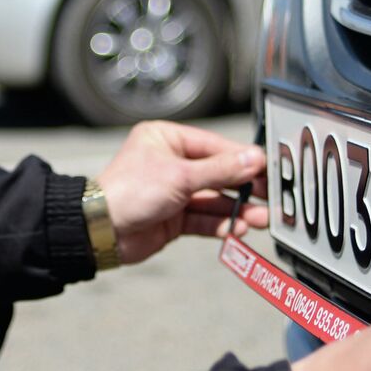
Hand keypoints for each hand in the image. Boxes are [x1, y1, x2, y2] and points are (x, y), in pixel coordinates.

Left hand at [95, 121, 269, 264]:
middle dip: (243, 187)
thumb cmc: (128, 192)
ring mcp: (172, 192)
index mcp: (167, 139)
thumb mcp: (180, 176)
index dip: (242, 158)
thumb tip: (254, 159)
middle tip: (270, 196)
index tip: (267, 168)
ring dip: (237, 209)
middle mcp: (171, 163)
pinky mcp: (173, 218)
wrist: (100, 231)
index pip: (215, 146)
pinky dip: (221, 224)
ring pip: (213, 199)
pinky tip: (238, 229)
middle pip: (217, 173)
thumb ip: (220, 170)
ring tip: (261, 219)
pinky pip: (203, 218)